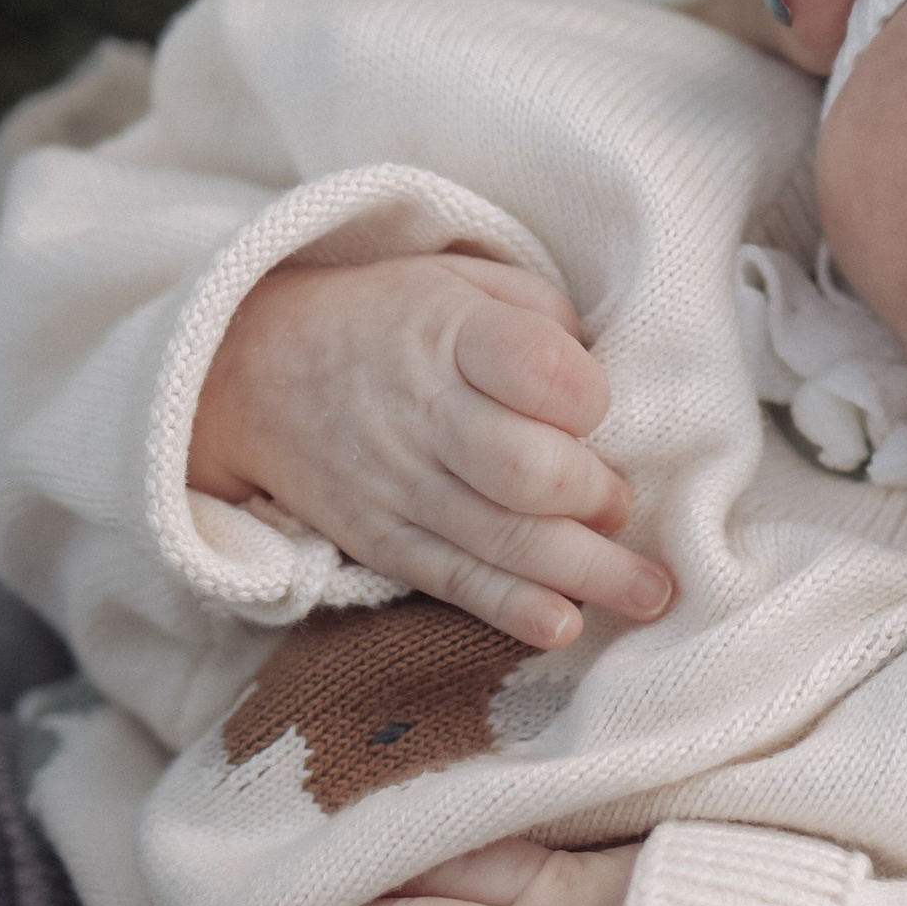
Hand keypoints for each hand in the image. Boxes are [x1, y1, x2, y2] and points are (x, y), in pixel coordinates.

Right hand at [189, 252, 672, 649]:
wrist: (254, 372)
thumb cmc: (394, 322)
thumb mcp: (463, 280)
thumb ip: (541, 318)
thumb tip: (609, 378)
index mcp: (451, 331)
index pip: (538, 369)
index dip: (589, 398)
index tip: (601, 410)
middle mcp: (425, 413)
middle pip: (528, 472)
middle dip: (595, 496)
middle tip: (621, 503)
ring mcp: (401, 486)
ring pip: (505, 541)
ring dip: (589, 574)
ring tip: (652, 595)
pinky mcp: (385, 542)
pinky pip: (457, 584)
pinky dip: (514, 610)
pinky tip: (566, 625)